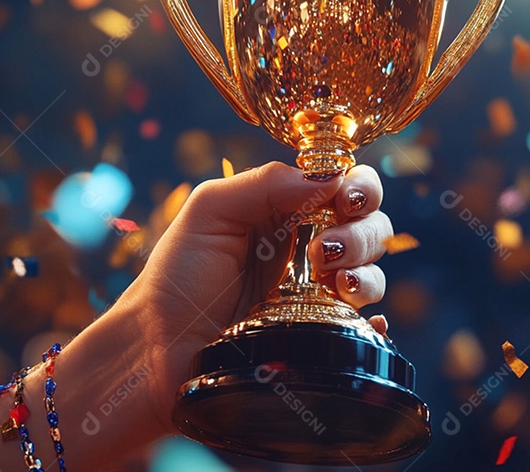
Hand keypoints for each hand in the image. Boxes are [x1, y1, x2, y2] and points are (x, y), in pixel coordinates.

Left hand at [114, 161, 392, 435]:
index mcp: (288, 213)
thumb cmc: (175, 278)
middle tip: (326, 250)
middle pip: (371, 227)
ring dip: (368, 274)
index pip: (346, 186)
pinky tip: (362, 319)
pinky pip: (365, 330)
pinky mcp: (319, 340)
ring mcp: (317, 297)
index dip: (359, 187)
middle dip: (362, 233)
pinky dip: (375, 323)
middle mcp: (310, 250)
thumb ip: (265, 183)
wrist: (154, 352)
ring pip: (374, 275)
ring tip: (337, 284)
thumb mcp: (211, 210)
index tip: (347, 198)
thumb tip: (329, 178)